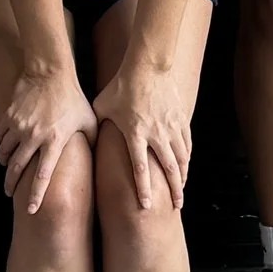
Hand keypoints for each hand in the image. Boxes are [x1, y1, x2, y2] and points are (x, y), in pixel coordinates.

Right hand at [0, 61, 95, 212]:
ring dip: (4, 163)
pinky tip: (2, 146)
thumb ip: (92, 140)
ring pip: (4, 153)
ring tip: (6, 167)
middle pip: (17, 168)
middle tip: (9, 192)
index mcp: (54, 141)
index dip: (36, 195)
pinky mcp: (9, 116)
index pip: (43, 176)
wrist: (50, 72)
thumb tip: (98, 156)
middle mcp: (34, 137)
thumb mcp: (88, 120)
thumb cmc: (73, 97)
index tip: (32, 210)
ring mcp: (19, 126)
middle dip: (11, 184)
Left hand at [93, 55, 195, 214]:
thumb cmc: (121, 85)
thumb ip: (97, 125)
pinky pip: (187, 143)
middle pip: (168, 169)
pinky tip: (186, 167)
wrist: (148, 65)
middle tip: (176, 206)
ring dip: (182, 177)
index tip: (146, 205)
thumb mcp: (103, 105)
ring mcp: (171, 127)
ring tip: (181, 190)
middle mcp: (156, 134)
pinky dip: (187, 158)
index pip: (140, 168)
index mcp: (135, 133)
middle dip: (173, 190)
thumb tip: (84, 137)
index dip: (143, 188)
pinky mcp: (181, 119)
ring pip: (181, 158)